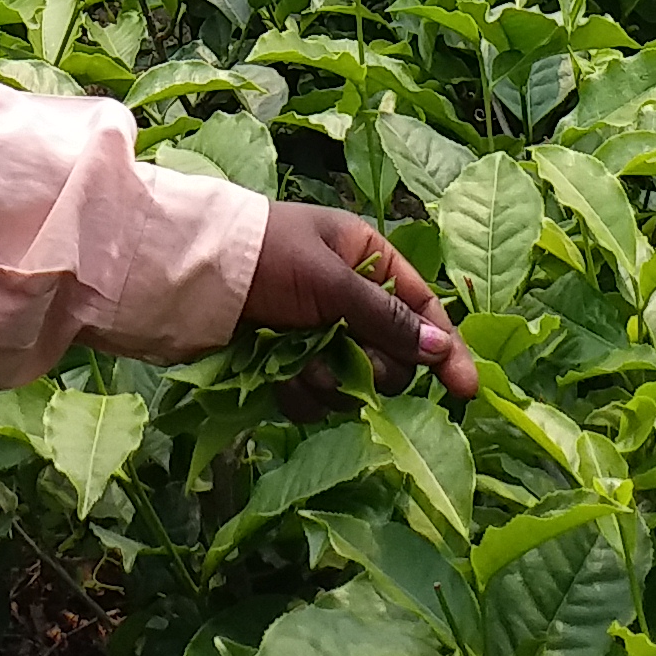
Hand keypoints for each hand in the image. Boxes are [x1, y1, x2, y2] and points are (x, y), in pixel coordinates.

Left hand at [237, 201, 477, 398]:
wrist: (191, 274)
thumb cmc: (265, 255)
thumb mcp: (330, 278)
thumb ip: (384, 316)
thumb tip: (438, 349)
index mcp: (367, 261)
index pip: (422, 309)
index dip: (446, 349)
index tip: (464, 389)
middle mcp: (350, 300)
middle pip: (393, 358)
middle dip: (372, 366)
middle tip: (344, 353)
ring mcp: (319, 337)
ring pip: (355, 385)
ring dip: (330, 382)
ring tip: (299, 363)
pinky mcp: (290, 366)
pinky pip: (316, 400)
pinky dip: (301, 394)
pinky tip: (279, 376)